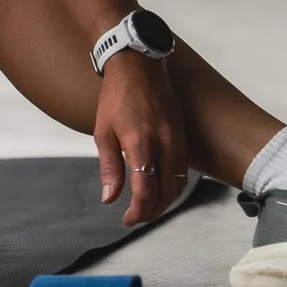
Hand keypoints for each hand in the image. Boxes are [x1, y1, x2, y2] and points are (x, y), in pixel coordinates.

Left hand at [93, 51, 187, 226]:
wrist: (139, 66)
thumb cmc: (116, 97)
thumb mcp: (103, 132)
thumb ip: (110, 167)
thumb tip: (110, 198)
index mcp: (140, 143)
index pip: (145, 190)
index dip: (137, 211)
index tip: (127, 220)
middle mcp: (164, 143)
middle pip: (166, 193)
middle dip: (152, 212)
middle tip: (136, 218)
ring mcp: (177, 139)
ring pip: (178, 184)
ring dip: (165, 202)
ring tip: (148, 208)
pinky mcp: (183, 135)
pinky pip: (183, 170)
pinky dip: (173, 186)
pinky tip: (160, 188)